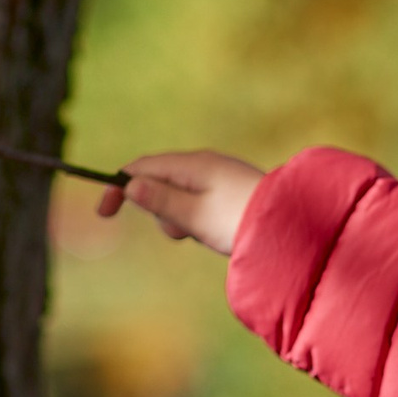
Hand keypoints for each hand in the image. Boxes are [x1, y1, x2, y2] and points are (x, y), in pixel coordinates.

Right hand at [96, 150, 263, 255]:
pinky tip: (214, 231)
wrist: (292, 227)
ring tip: (203, 233)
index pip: (142, 167)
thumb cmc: (241, 222)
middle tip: (180, 231)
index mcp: (192, 164)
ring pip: (178, 194)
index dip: (119, 188)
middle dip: (157, 209)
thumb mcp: (194, 216)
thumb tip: (130, 186)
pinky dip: (195, 217)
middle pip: (159, 181)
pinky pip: (198, 200)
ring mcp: (218, 175)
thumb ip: (160, 201)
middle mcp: (204, 163)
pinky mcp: (229, 189)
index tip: (105, 214)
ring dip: (178, 217)